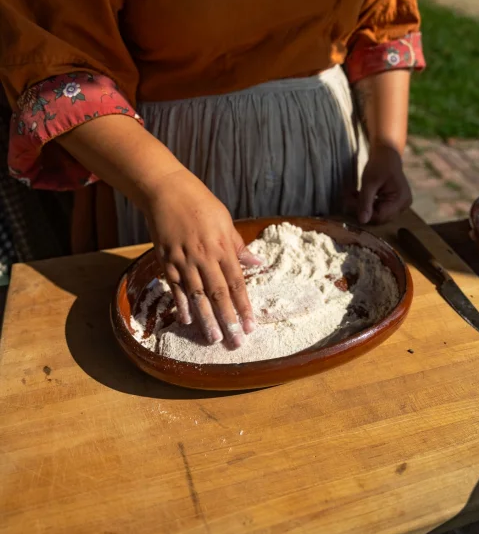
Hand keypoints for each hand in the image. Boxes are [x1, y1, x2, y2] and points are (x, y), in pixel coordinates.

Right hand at [143, 168, 260, 347]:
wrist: (167, 191)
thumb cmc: (200, 204)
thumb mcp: (225, 221)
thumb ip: (238, 246)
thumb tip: (256, 263)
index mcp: (222, 247)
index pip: (237, 283)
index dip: (244, 307)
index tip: (251, 326)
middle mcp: (204, 257)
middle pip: (219, 294)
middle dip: (228, 319)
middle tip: (235, 342)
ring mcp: (184, 260)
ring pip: (197, 295)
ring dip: (206, 318)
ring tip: (214, 338)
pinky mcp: (167, 260)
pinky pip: (175, 287)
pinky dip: (181, 304)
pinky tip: (187, 319)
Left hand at [357, 144, 412, 224]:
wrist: (386, 154)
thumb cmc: (379, 164)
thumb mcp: (369, 182)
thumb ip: (366, 202)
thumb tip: (362, 221)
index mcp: (401, 199)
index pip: (380, 216)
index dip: (363, 212)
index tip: (349, 202)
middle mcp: (403, 205)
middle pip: (379, 217)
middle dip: (361, 209)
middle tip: (347, 197)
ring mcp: (399, 205)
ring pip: (377, 214)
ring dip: (362, 206)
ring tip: (351, 194)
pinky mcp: (393, 203)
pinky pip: (378, 209)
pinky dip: (367, 203)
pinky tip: (358, 195)